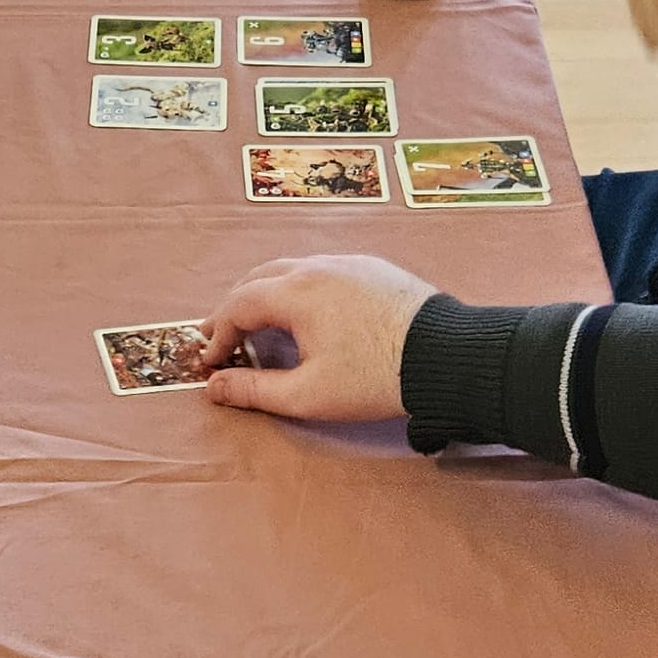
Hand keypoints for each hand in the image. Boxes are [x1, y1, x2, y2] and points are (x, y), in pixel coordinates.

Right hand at [196, 256, 436, 424]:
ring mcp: (348, 263)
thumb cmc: (376, 377)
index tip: (210, 361)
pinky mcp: (373, 269)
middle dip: (235, 307)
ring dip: (267, 295)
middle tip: (221, 336)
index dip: (218, 333)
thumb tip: (214, 387)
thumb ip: (254, 390)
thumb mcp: (307, 394)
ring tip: (260, 325)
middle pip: (259, 278)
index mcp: (296, 292)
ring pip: (292, 270)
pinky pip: (323, 271)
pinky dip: (300, 289)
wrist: (446, 356)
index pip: (238, 304)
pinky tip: (307, 314)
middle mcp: (318, 266)